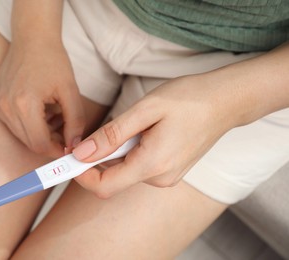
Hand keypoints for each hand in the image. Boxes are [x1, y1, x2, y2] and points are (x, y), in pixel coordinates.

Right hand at [0, 42, 84, 157]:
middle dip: (50, 142)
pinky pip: (13, 124)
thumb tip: (74, 146)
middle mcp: (5, 107)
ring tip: (54, 116)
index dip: (56, 151)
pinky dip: (29, 124)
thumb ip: (75, 121)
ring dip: (40, 133)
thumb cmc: (52, 60)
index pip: (39, 144)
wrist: (32, 38)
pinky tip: (41, 110)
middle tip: (65, 133)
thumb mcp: (70, 91)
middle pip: (29, 142)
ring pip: (21, 135)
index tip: (68, 148)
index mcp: (24, 104)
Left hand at [72, 75, 238, 197]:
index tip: (68, 158)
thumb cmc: (189, 99)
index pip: (104, 186)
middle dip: (100, 158)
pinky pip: (139, 166)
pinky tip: (146, 131)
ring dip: (118, 151)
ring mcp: (166, 176)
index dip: (82, 175)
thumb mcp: (145, 110)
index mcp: (152, 165)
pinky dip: (131, 151)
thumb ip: (112, 135)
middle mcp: (160, 178)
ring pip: (125, 171)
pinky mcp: (169, 170)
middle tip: (105, 129)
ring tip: (137, 124)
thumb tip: (82, 154)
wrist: (225, 101)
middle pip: (113, 178)